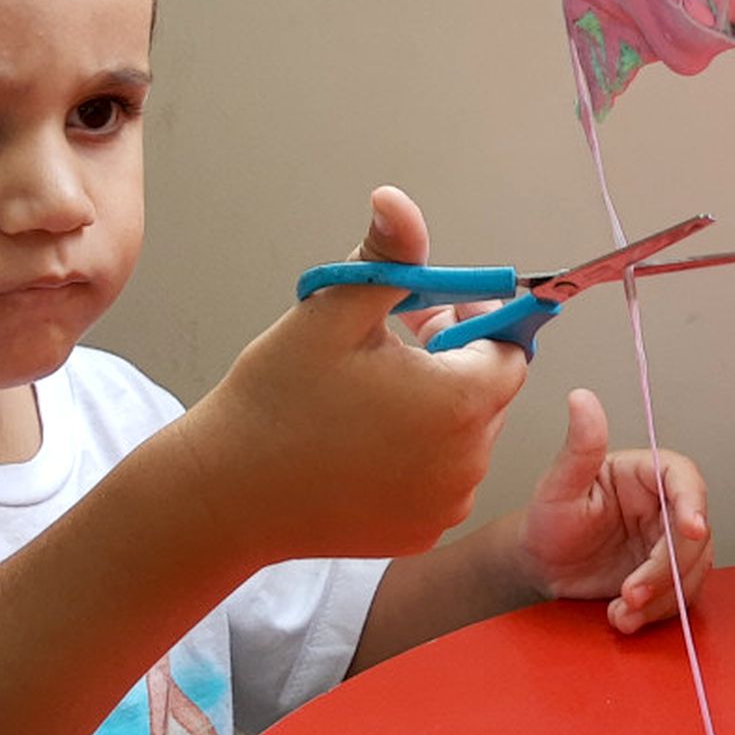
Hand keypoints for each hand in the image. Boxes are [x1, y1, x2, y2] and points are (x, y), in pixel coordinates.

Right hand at [182, 187, 528, 561]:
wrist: (225, 493)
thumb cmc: (276, 398)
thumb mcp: (332, 310)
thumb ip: (386, 255)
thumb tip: (396, 200)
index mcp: (458, 401)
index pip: (508, 351)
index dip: (473, 324)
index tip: (428, 313)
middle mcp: (467, 461)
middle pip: (493, 395)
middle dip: (456, 362)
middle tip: (397, 345)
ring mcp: (447, 505)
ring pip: (469, 439)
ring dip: (439, 411)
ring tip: (375, 394)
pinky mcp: (423, 533)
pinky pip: (444, 482)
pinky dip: (420, 458)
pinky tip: (366, 443)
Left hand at [514, 389, 712, 633]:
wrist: (540, 566)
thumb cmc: (546, 520)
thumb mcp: (558, 486)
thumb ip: (579, 447)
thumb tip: (582, 398)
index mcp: (645, 474)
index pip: (684, 479)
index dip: (693, 503)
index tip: (688, 528)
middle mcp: (664, 506)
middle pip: (693, 535)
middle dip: (666, 569)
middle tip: (632, 592)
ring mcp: (667, 543)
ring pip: (692, 570)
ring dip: (662, 598)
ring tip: (621, 612)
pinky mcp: (666, 576)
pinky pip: (679, 597)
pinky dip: (656, 613)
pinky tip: (623, 618)